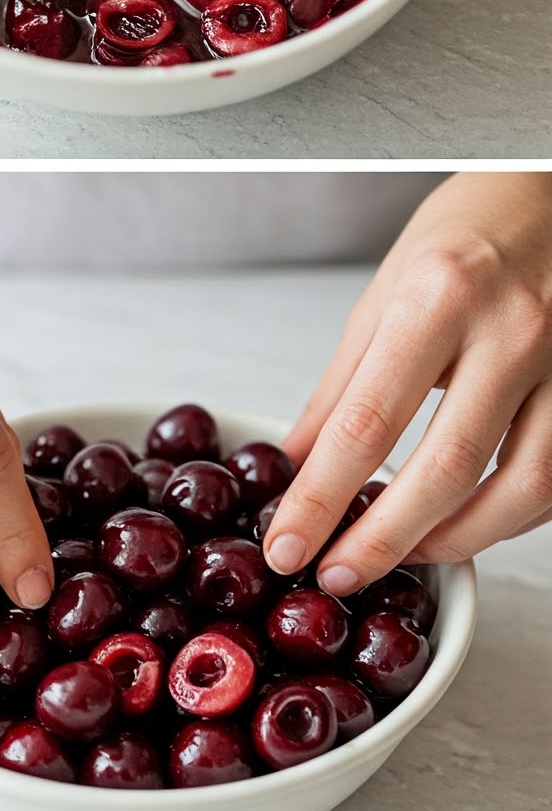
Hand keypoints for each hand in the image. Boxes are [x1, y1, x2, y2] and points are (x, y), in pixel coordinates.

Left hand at [265, 172, 551, 590]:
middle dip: (385, 538)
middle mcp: (513, 329)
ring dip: (457, 539)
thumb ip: (338, 392)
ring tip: (404, 556)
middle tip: (337, 573)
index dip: (321, 500)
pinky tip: (466, 523)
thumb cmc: (466, 236)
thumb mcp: (382, 299)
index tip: (287, 547)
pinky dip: (511, 515)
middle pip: (447, 467)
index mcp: (438, 299)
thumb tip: (292, 470)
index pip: (365, 425)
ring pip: (524, 485)